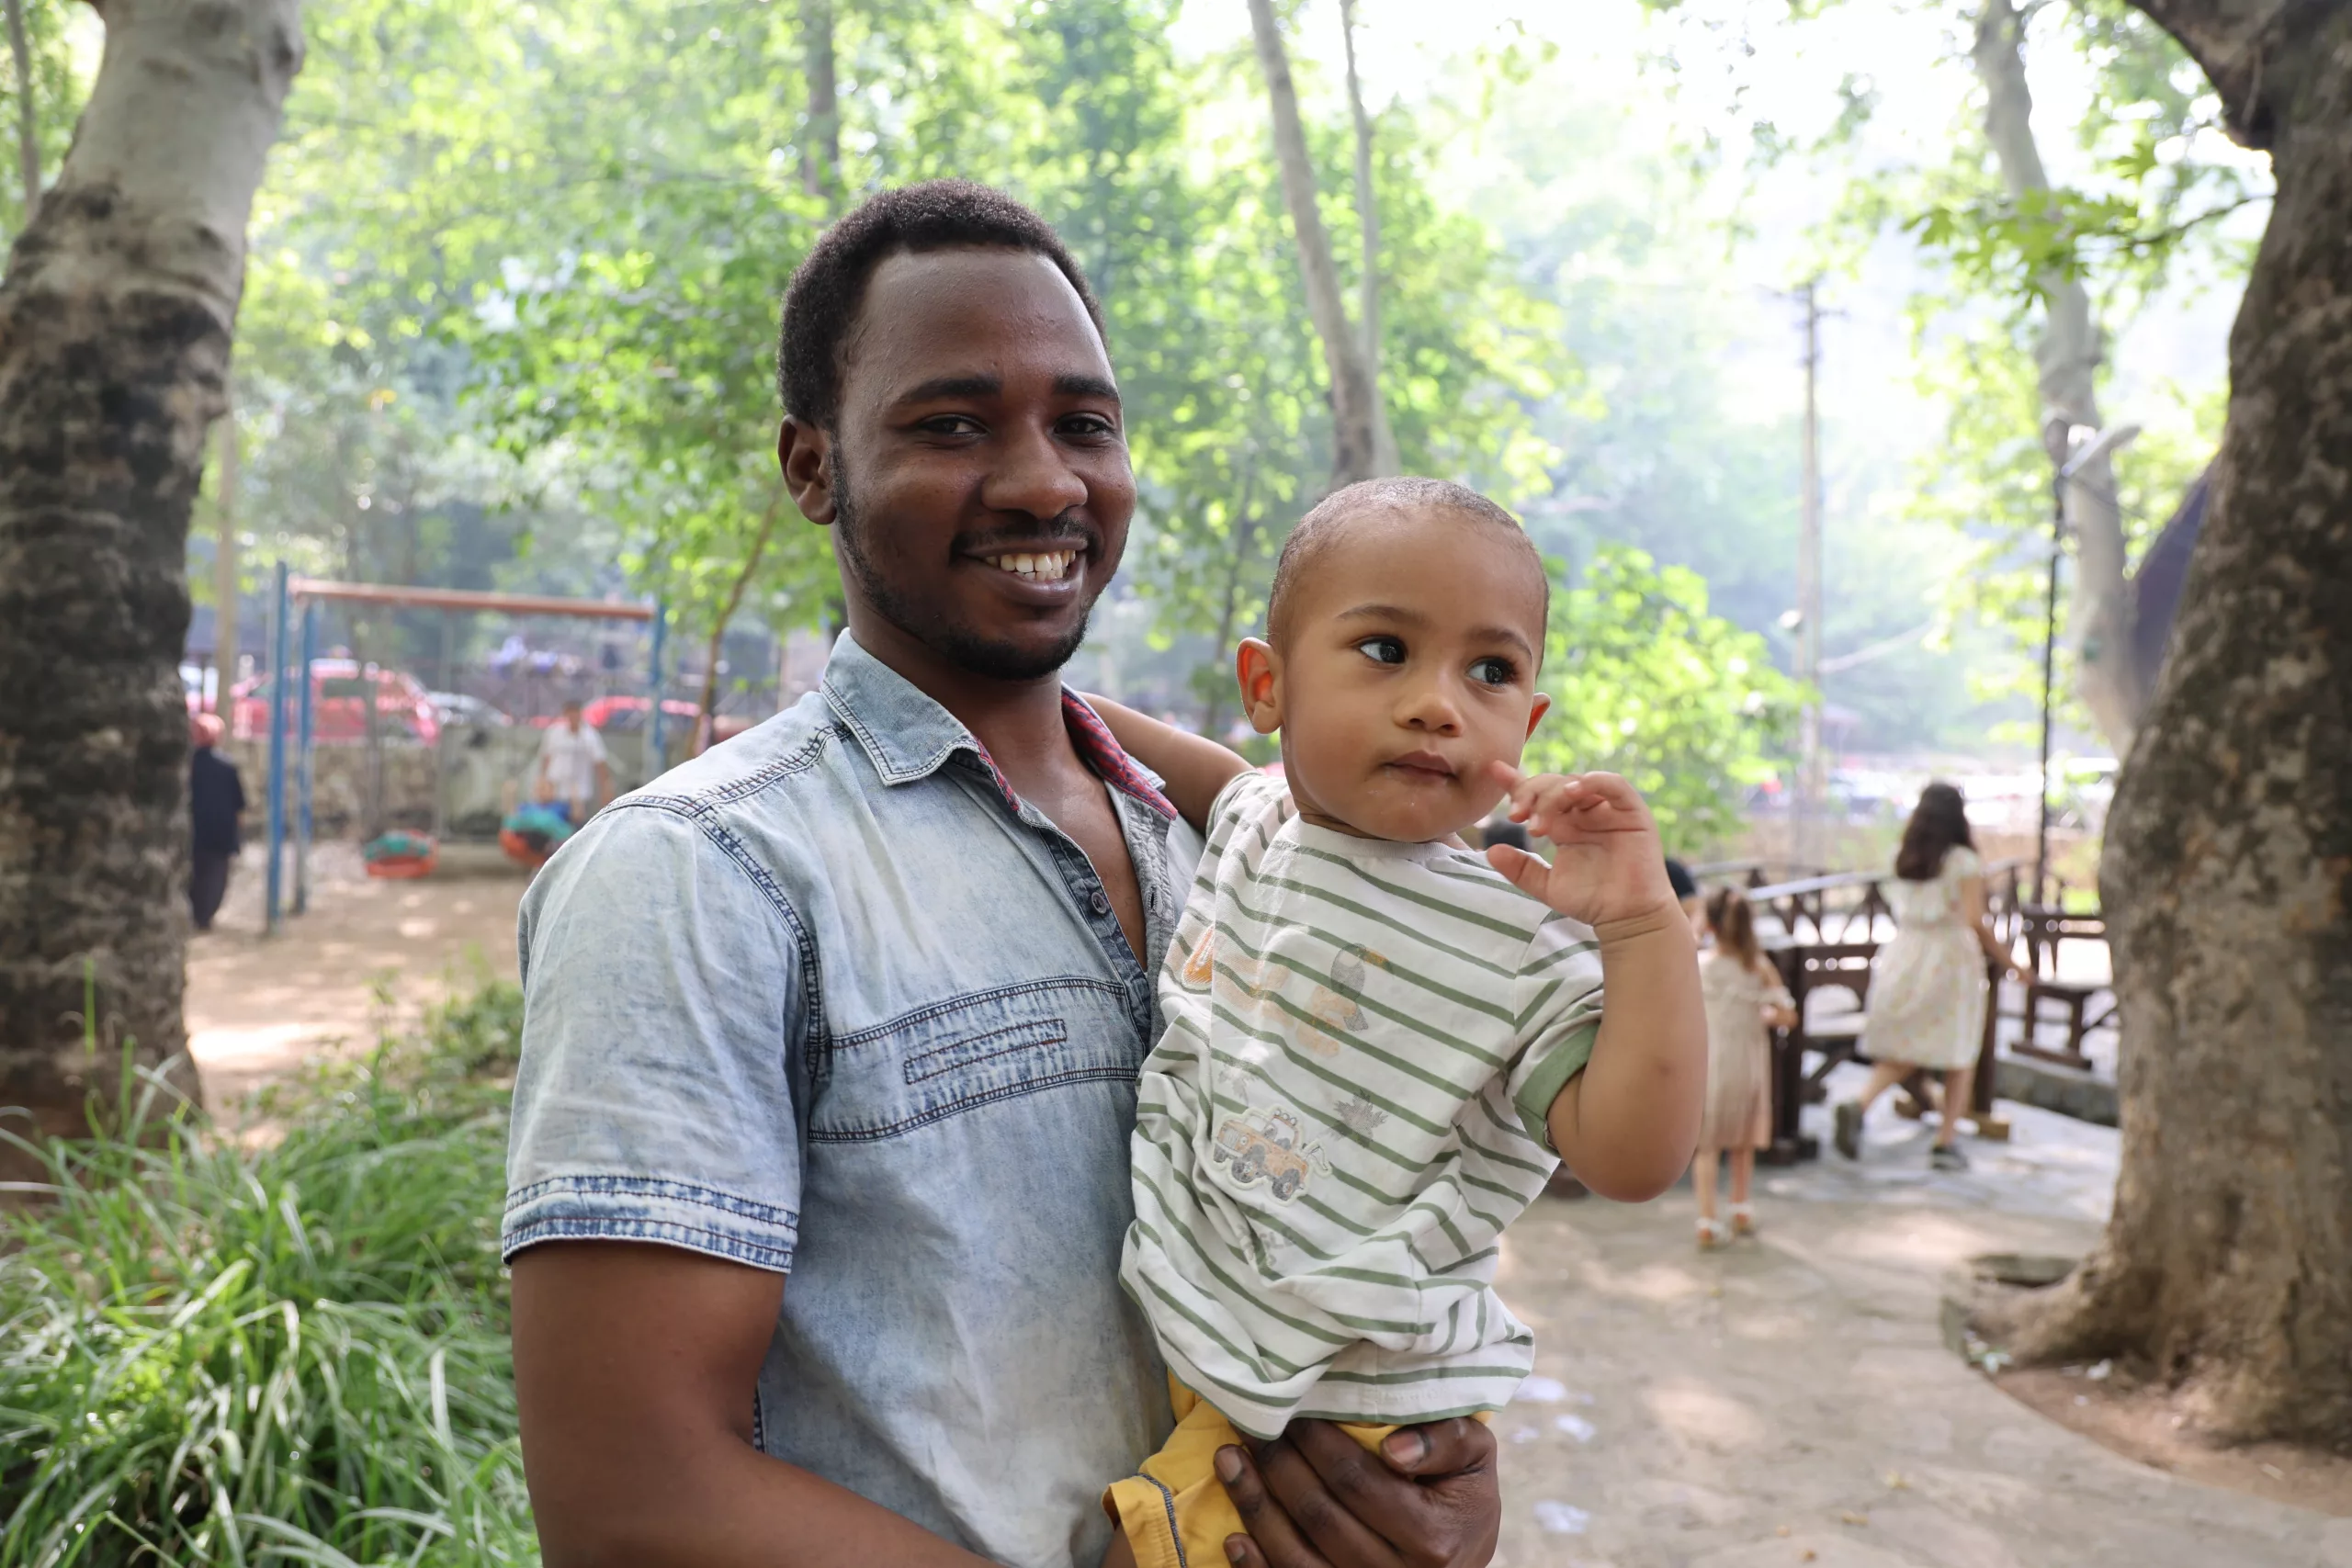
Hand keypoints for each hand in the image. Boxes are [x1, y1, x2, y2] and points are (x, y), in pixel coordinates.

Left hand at [1215, 1418, 1497, 1567]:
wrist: (1463, 1559)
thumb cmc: (1461, 1497)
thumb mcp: (1475, 1458)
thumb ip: (1448, 1441)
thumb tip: (1394, 1447)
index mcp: (1432, 1537)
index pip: (1357, 1481)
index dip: (1316, 1443)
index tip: (1291, 1410)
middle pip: (1320, 1516)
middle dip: (1277, 1465)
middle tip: (1248, 1423)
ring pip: (1296, 1556)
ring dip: (1254, 1505)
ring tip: (1228, 1460)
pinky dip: (1256, 1566)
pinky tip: (1234, 1536)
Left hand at [1482, 763, 1676, 929]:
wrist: (1626, 919)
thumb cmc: (1591, 901)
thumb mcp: (1547, 886)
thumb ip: (1520, 869)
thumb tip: (1490, 851)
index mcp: (1563, 825)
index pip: (1537, 796)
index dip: (1516, 782)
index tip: (1494, 771)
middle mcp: (1583, 813)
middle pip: (1553, 786)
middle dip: (1530, 795)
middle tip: (1516, 816)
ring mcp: (1607, 810)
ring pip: (1577, 783)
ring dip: (1554, 794)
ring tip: (1540, 819)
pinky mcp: (1632, 812)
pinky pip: (1614, 785)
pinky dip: (1594, 782)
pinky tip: (1573, 792)